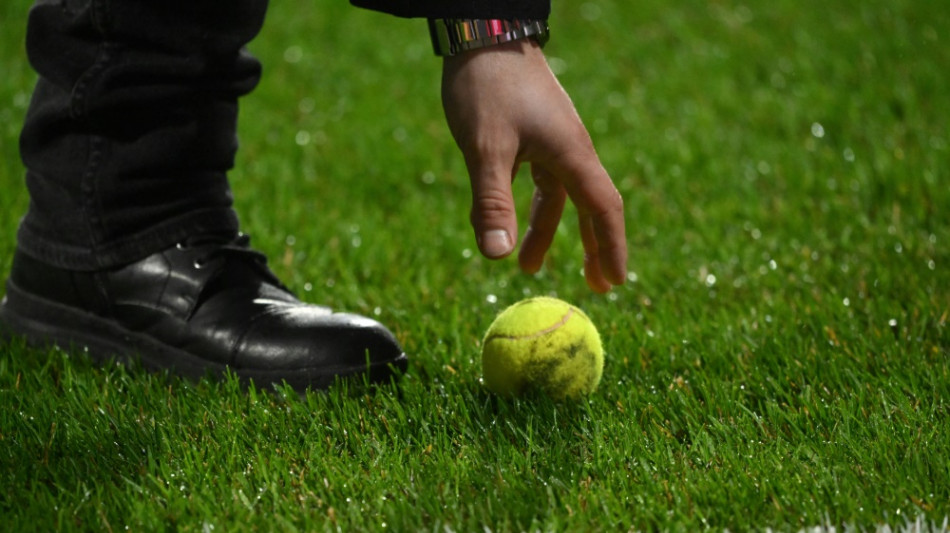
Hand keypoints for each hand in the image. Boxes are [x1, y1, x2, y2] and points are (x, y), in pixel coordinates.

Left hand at [441, 39, 626, 292]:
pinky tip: (510, 222)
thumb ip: (492, 202)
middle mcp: (570, 149)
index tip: (616, 283)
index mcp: (571, 153)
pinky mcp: (533, 132)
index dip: (612, 248)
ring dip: (548, 231)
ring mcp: (553, 140)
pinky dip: (531, 206)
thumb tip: (497, 258)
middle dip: (593, 248)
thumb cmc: (487, 85)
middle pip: (590, 207)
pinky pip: (540, 179)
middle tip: (595, 286)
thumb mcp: (486, 147)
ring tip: (528, 267)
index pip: (604, 209)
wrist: (483, 32)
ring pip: (559, 196)